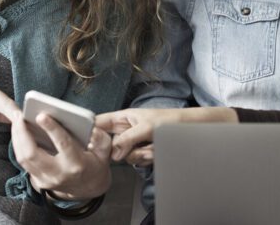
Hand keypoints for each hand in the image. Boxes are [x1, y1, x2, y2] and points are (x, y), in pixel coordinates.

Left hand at [11, 111, 110, 199]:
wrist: (88, 188)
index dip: (51, 129)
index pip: (62, 144)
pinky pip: (23, 161)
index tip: (41, 115)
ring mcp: (45, 179)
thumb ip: (100, 138)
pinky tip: (18, 132)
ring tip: (16, 120)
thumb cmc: (96, 164)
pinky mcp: (38, 180)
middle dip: (22, 133)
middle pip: (32, 153)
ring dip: (17, 138)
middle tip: (18, 115)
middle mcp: (58, 173)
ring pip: (23, 158)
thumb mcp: (105, 151)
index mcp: (76, 164)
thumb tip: (91, 128)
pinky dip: (18, 145)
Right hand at [96, 107, 237, 165]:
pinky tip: (157, 150)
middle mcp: (126, 130)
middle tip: (136, 144)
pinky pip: (136, 161)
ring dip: (140, 153)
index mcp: (123, 117)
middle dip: (123, 148)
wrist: (192, 130)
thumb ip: (128, 139)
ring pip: (124, 156)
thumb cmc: (171, 121)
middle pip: (110, 145)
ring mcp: (134, 143)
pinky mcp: (143, 153)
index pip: (99, 123)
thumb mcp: (148, 127)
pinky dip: (147, 157)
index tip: (87, 141)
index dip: (90, 131)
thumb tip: (114, 153)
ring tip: (153, 144)